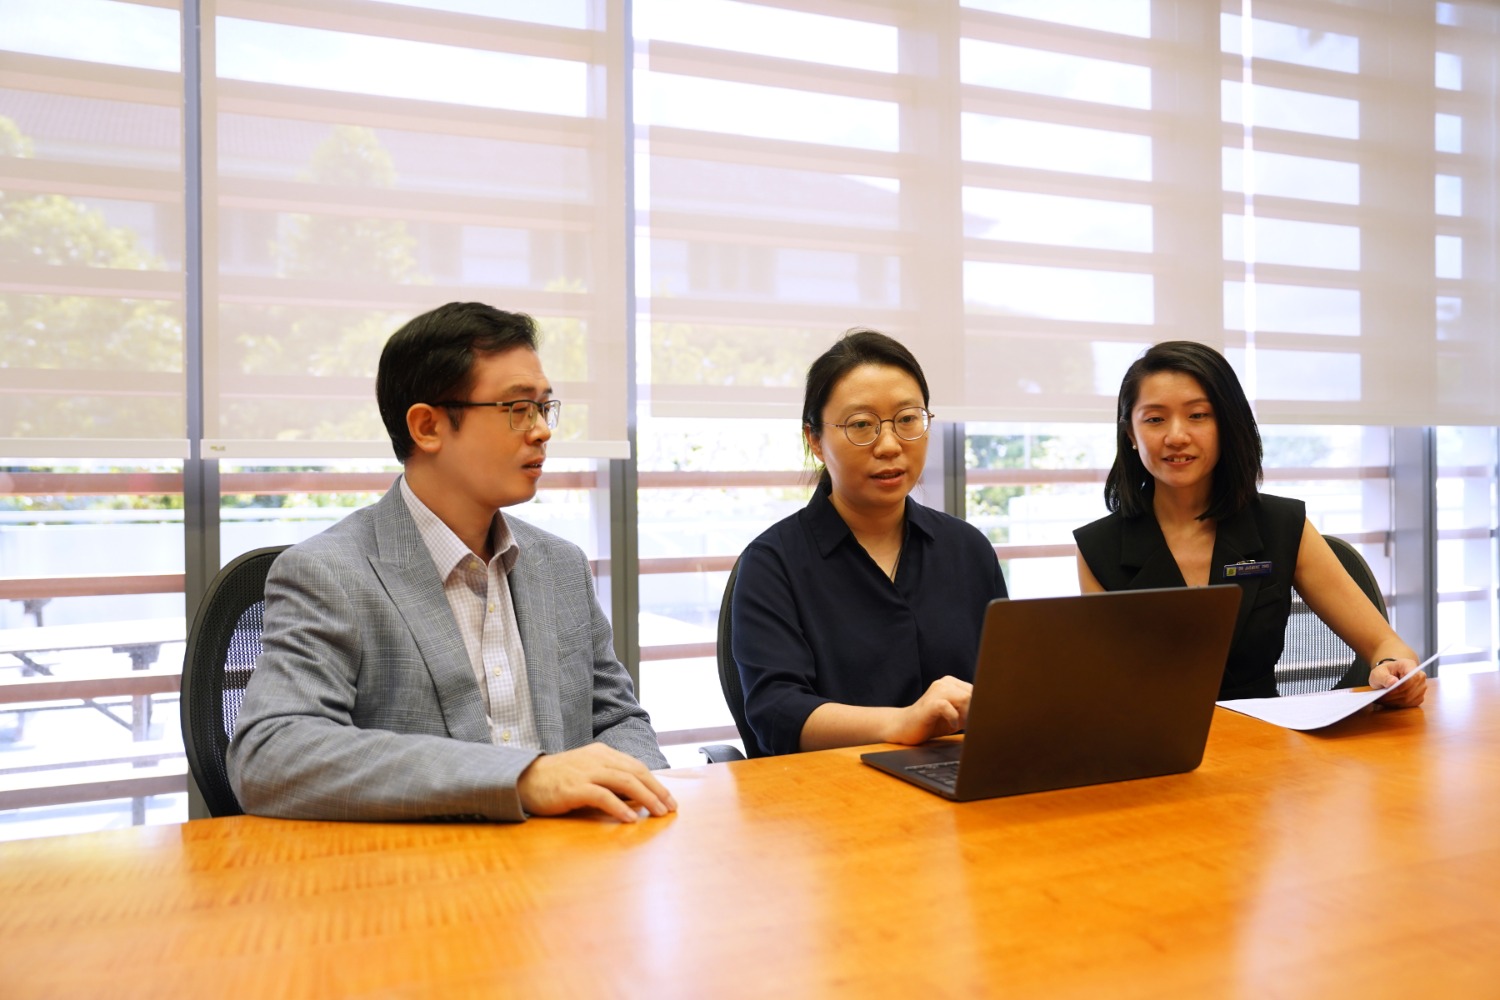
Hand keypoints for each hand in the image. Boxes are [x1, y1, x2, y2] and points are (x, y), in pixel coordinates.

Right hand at [517, 743, 677, 822]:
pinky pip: (602, 796)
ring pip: (624, 781)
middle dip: (657, 790)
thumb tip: (637, 798)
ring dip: (646, 798)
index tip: (668, 799)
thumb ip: (609, 780)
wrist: (524, 779)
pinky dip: (619, 807)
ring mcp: (585, 772)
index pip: (636, 766)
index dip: (655, 782)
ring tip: (658, 813)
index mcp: (602, 753)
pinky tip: (631, 818)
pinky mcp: (574, 787)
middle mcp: (597, 759)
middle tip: (670, 807)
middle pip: (635, 772)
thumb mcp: (587, 772)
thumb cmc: (557, 779)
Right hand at [883, 675, 972, 745]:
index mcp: (952, 683)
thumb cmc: (931, 722)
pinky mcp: (930, 703)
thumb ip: (970, 710)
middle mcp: (944, 683)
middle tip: (966, 725)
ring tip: (958, 725)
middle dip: (974, 712)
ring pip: (965, 699)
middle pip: (973, 695)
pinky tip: (950, 726)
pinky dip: (954, 720)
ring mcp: (936, 691)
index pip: (977, 691)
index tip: (979, 719)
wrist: (903, 727)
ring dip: (965, 716)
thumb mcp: (956, 715)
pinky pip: (949, 708)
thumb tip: (990, 713)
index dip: (980, 706)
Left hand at [1370, 658, 1426, 708]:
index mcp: (1409, 665)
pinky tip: (1390, 703)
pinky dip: (1399, 704)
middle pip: (1410, 690)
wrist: (1389, 675)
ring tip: (1383, 701)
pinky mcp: (1420, 696)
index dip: (1401, 686)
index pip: (1411, 677)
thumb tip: (1393, 682)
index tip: (1387, 691)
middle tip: (1381, 699)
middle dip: (1395, 696)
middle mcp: (1420, 676)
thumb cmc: (1384, 673)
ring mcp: (1422, 687)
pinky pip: (1411, 704)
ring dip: (1395, 701)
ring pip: (1410, 698)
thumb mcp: (1378, 672)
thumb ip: (1384, 677)